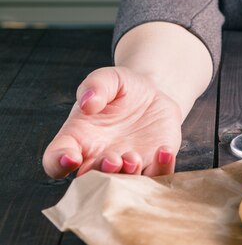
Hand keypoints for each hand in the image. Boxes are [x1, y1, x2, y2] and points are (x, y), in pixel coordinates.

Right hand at [43, 67, 182, 178]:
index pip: (55, 159)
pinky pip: (156, 176)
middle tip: (112, 160)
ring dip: (127, 177)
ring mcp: (125, 166)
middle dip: (100, 175)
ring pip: (123, 184)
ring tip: (133, 158)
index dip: (58, 163)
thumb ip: (95, 85)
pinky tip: (164, 150)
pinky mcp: (152, 165)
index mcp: (77, 140)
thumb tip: (88, 103)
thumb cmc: (123, 89)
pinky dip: (161, 168)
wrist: (153, 96)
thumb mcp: (108, 78)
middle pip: (90, 180)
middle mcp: (97, 159)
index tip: (70, 157)